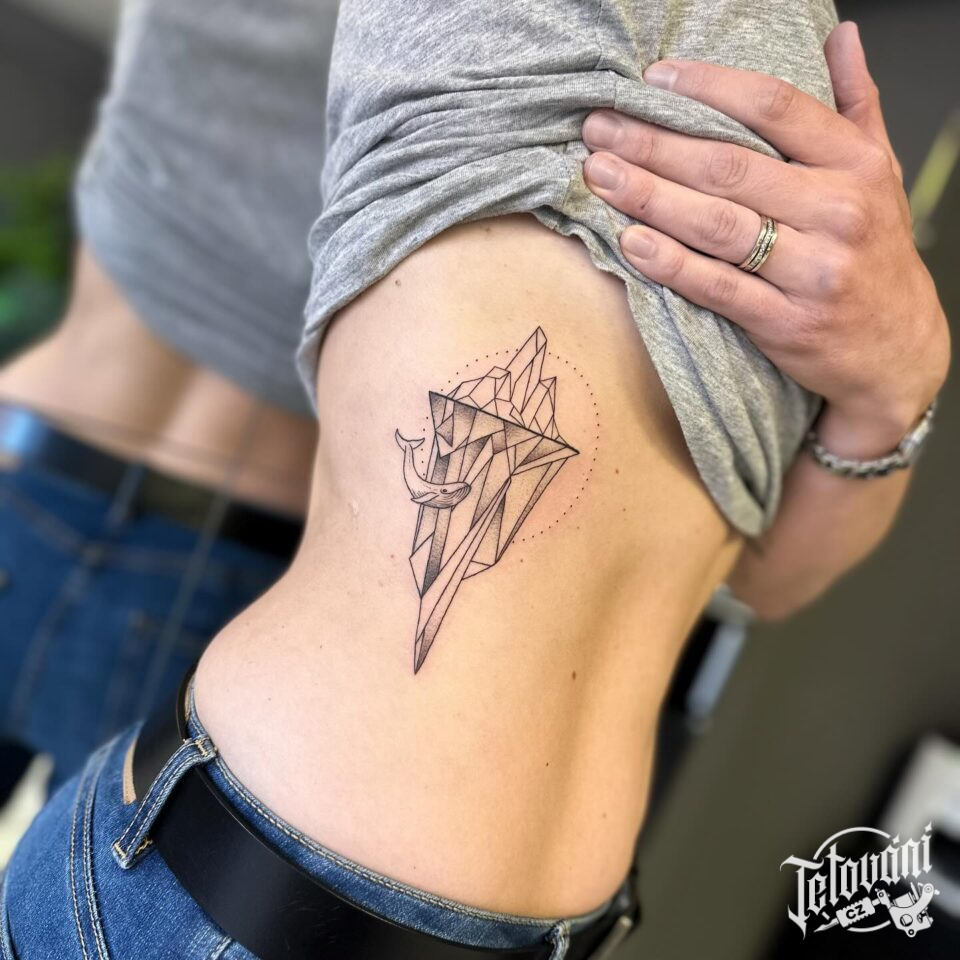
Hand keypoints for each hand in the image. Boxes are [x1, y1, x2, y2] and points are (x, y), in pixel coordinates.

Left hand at [581, 22, 949, 456]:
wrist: (898, 349)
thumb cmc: (875, 255)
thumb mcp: (881, 174)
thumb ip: (857, 104)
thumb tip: (840, 35)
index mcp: (856, 164)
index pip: (775, 107)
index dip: (708, 87)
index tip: (654, 78)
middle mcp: (838, 211)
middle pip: (730, 166)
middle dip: (655, 144)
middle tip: (600, 129)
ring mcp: (812, 270)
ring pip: (717, 224)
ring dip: (650, 197)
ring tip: (600, 175)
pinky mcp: (785, 322)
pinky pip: (717, 287)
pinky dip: (671, 264)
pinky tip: (631, 241)